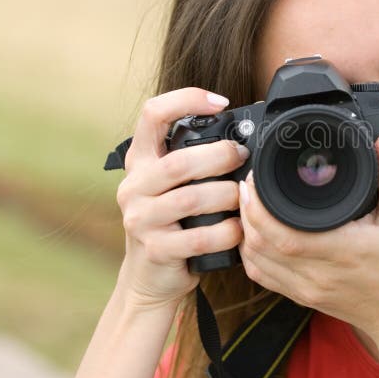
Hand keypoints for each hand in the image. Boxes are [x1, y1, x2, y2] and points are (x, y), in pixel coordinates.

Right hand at [115, 87, 244, 308]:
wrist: (151, 277)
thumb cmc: (174, 222)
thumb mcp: (174, 185)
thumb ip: (196, 161)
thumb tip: (244, 138)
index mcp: (140, 161)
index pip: (152, 114)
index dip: (186, 100)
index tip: (221, 103)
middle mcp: (134, 186)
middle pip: (180, 161)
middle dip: (221, 156)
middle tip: (243, 157)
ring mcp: (140, 219)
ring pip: (192, 199)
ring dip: (227, 196)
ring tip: (242, 197)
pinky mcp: (155, 250)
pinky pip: (200, 237)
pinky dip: (227, 232)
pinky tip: (238, 230)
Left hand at [238, 130, 378, 343]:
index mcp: (342, 251)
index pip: (283, 233)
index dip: (259, 206)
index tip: (258, 177)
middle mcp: (318, 274)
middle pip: (260, 244)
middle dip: (246, 210)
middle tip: (250, 182)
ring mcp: (306, 289)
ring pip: (255, 261)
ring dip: (246, 230)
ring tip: (250, 203)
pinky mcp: (302, 297)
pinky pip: (263, 276)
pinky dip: (252, 254)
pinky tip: (256, 234)